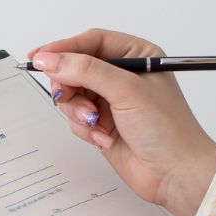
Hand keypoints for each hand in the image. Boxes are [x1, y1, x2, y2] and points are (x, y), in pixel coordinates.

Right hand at [30, 29, 215, 215]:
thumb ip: (86, 71)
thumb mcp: (126, 90)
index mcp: (136, 56)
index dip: (64, 48)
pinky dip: (85, 129)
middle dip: (70, 85)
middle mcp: (123, 76)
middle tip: (67, 97)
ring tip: (95, 123)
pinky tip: (104, 138)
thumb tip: (50, 59)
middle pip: (76, 68)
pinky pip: (76, 118)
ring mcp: (112, 101)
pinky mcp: (103, 124)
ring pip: (72, 95)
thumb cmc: (168, 129)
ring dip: (78, 111)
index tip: (40, 58)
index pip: (91, 42)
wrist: (175, 173)